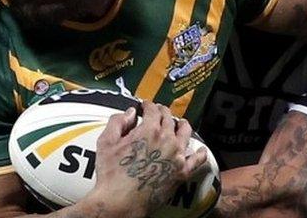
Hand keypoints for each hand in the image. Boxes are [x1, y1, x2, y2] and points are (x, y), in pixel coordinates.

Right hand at [85, 101, 207, 217]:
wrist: (121, 202)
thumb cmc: (112, 175)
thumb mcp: (106, 142)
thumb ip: (118, 122)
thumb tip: (130, 113)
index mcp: (149, 130)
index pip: (153, 109)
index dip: (149, 104)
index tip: (146, 105)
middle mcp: (167, 139)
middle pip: (169, 119)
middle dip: (163, 112)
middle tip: (159, 112)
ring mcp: (177, 156)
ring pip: (185, 133)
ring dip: (182, 125)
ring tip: (180, 123)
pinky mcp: (182, 172)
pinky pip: (197, 160)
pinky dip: (199, 153)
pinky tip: (200, 150)